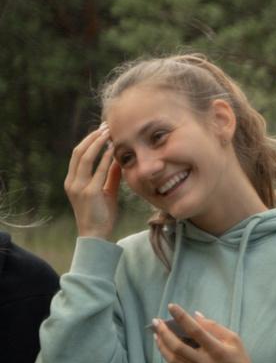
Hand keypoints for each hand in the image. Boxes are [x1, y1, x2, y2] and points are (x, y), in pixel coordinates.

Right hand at [64, 125, 121, 240]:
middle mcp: (72, 182)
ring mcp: (79, 187)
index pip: (78, 155)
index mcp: (72, 181)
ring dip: (97, 143)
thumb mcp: (106, 191)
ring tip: (109, 133)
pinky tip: (113, 150)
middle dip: (92, 137)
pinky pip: (98, 171)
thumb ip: (110, 175)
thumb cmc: (101, 214)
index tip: (101, 130)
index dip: (88, 141)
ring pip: (85, 158)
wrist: (96, 235)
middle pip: (78, 152)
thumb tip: (117, 159)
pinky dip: (105, 158)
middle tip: (106, 127)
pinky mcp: (89, 193)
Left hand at [151, 305, 268, 362]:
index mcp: (217, 351)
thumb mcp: (234, 340)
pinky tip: (167, 349)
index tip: (172, 307)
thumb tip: (195, 316)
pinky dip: (169, 358)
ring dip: (162, 345)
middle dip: (164, 332)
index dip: (182, 317)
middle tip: (156, 322)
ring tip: (157, 334)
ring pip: (172, 359)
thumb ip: (214, 327)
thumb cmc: (240, 361)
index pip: (195, 330)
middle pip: (177, 347)